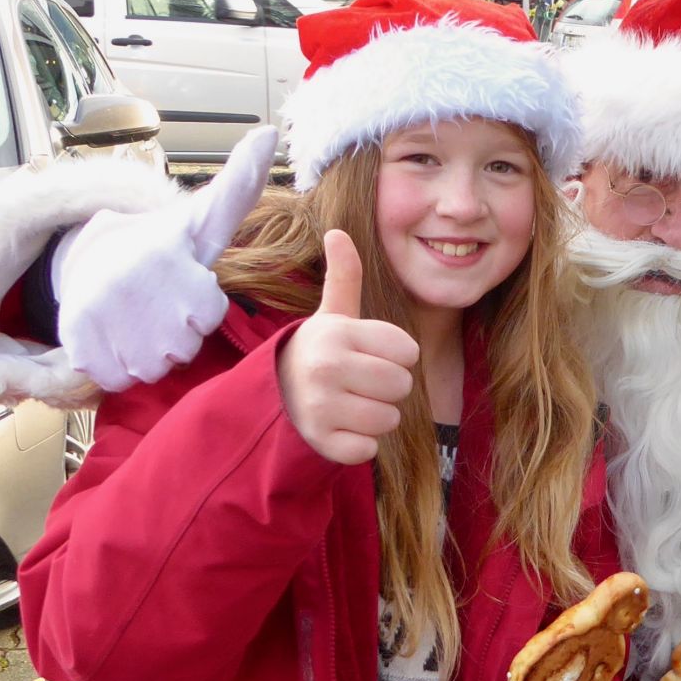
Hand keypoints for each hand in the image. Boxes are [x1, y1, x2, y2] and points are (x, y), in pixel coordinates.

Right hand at [58, 125, 278, 388]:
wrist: (84, 260)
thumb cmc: (160, 250)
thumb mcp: (199, 218)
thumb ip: (240, 186)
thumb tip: (268, 132)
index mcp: (168, 259)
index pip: (208, 315)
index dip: (199, 307)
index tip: (181, 285)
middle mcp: (134, 287)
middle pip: (183, 348)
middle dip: (176, 335)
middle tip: (159, 307)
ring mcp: (103, 316)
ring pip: (152, 367)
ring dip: (148, 354)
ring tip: (137, 321)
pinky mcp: (77, 342)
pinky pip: (118, 378)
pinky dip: (118, 367)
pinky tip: (115, 337)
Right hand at [278, 231, 419, 463]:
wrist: (273, 395)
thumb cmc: (319, 352)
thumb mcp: (332, 314)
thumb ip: (345, 276)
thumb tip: (338, 231)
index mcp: (338, 332)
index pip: (407, 351)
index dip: (396, 356)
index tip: (369, 355)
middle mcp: (327, 367)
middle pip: (402, 386)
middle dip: (389, 388)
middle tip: (361, 383)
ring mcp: (321, 406)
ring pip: (389, 419)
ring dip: (377, 417)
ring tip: (352, 404)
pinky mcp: (320, 441)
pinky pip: (368, 449)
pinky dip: (360, 444)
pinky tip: (341, 428)